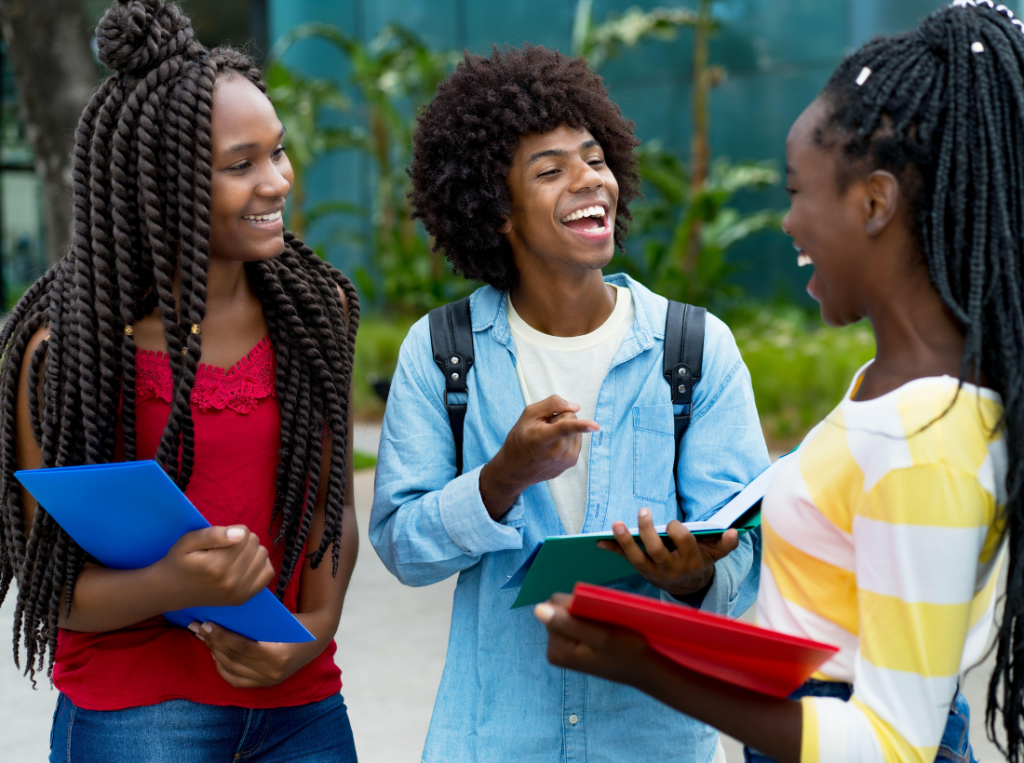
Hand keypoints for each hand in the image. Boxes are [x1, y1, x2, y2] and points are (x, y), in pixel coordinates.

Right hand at [157, 525, 274, 610]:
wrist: (171, 591)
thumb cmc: (180, 561)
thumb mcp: (188, 541)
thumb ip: (213, 534)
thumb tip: (241, 533)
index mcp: (217, 564)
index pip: (245, 534)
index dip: (233, 530)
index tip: (220, 538)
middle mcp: (231, 580)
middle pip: (255, 543)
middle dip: (242, 540)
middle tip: (225, 548)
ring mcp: (239, 592)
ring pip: (263, 555)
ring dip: (251, 551)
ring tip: (234, 556)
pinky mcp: (243, 598)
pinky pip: (267, 573)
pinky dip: (260, 565)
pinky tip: (245, 565)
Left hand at [188, 620, 320, 687]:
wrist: (317, 637)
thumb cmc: (296, 622)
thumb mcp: (278, 619)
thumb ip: (254, 623)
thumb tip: (222, 617)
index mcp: (278, 655)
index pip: (241, 647)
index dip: (222, 636)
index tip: (207, 624)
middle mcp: (273, 673)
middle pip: (233, 659)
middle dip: (212, 642)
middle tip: (198, 628)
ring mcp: (269, 681)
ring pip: (231, 670)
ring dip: (214, 653)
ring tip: (203, 638)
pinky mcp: (265, 684)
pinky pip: (236, 680)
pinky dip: (223, 667)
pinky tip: (215, 654)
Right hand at [480, 395, 598, 518]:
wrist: (515, 469)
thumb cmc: (520, 438)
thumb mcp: (528, 414)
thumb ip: (551, 404)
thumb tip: (576, 407)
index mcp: (543, 438)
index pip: (565, 428)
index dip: (582, 425)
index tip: (596, 426)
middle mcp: (557, 452)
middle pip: (572, 419)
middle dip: (560, 419)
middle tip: (543, 428)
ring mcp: (566, 460)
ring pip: (577, 430)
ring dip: (564, 430)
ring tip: (547, 439)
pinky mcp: (571, 463)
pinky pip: (577, 440)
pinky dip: (567, 439)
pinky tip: (553, 446)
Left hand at [534, 593, 658, 687]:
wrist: (644, 669)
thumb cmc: (627, 652)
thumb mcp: (600, 637)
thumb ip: (568, 623)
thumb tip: (537, 609)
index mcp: (556, 648)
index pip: (554, 605)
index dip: (577, 604)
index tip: (597, 617)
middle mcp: (553, 649)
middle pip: (558, 609)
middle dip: (579, 609)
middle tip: (603, 624)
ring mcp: (562, 648)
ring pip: (567, 612)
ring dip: (585, 614)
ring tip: (604, 628)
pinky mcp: (571, 646)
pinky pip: (573, 620)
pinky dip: (587, 619)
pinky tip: (602, 630)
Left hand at [596, 508, 738, 596]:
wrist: (688, 587)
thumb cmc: (700, 562)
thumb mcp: (715, 555)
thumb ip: (725, 545)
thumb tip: (734, 532)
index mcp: (691, 561)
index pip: (683, 543)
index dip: (677, 531)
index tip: (673, 523)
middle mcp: (671, 568)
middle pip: (657, 550)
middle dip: (648, 531)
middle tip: (643, 512)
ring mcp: (654, 571)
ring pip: (637, 558)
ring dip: (625, 541)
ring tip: (617, 524)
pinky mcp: (642, 571)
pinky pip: (625, 560)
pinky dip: (613, 550)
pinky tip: (599, 542)